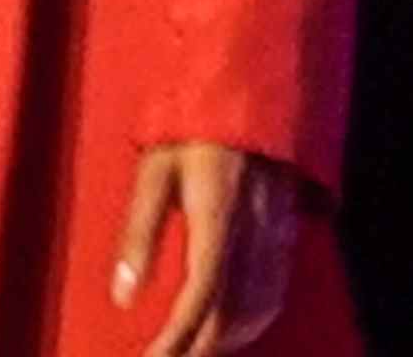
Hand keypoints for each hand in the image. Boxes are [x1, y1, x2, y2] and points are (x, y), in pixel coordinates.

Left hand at [110, 141, 301, 355]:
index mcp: (218, 214)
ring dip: (228, 339)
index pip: (201, 295)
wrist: (247, 83)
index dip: (178, 339)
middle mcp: (255, 229)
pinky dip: (254, 319)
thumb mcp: (154, 171)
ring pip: (261, 308)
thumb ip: (140, 234)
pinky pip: (277, 289)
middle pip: (233, 313)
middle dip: (201, 348)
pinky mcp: (289, 226)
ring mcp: (278, 230)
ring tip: (194, 351)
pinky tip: (234, 325)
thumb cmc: (190, 124)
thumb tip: (123, 294)